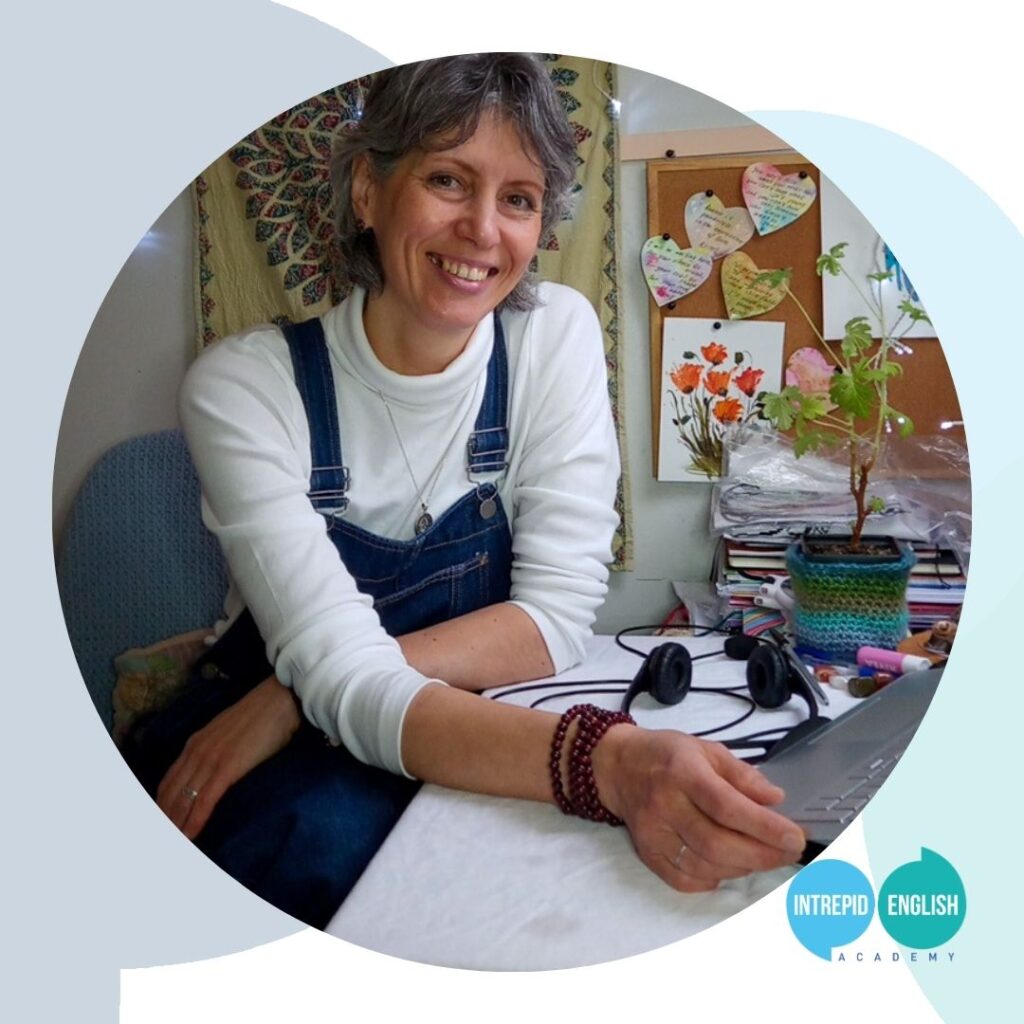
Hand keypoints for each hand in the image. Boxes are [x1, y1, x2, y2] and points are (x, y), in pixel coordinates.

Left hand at [156, 676, 301, 839]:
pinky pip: (204, 801)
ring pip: (182, 801)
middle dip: (163, 821)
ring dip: (174, 826)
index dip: (161, 807)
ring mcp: (210, 760)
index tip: (159, 826)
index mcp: (196, 743)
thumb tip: (217, 770)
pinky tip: (190, 837)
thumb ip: (218, 749)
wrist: (279, 699)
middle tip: (159, 844)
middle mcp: (196, 752)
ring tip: (171, 848)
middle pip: (170, 795)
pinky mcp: (226, 768)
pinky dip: (194, 822)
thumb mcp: (230, 732)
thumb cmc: (262, 715)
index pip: (168, 782)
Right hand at [593, 727, 805, 892]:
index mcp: (682, 772)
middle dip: (762, 854)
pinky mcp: (647, 853)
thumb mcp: (707, 750)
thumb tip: (776, 800)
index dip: (764, 826)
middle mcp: (665, 805)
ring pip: (705, 865)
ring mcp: (653, 833)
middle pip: (718, 843)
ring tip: (761, 855)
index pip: (727, 806)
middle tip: (788, 852)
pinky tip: (727, 865)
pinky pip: (685, 880)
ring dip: (743, 867)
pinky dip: (713, 879)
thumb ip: (743, 775)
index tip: (795, 837)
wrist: (618, 766)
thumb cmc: (667, 755)